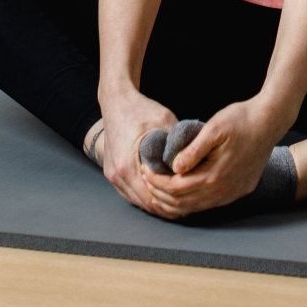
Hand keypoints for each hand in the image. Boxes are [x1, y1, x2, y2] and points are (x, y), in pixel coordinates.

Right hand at [98, 88, 184, 219]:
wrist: (115, 100)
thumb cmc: (139, 109)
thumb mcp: (164, 120)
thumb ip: (178, 142)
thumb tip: (195, 159)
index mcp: (126, 166)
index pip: (150, 200)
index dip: (170, 205)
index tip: (188, 203)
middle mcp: (116, 174)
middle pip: (143, 204)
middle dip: (165, 207)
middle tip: (187, 206)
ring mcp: (111, 174)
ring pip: (135, 200)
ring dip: (154, 202)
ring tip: (177, 201)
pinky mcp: (111, 171)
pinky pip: (129, 192)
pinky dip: (144, 194)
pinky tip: (161, 192)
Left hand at [139, 97, 280, 217]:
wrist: (270, 121)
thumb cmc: (241, 120)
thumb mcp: (214, 128)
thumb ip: (193, 150)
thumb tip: (174, 168)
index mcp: (214, 176)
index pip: (175, 189)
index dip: (156, 182)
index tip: (144, 170)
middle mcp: (223, 192)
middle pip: (183, 204)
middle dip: (160, 194)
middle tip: (146, 179)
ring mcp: (232, 194)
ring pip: (195, 208)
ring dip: (174, 200)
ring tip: (158, 187)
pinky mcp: (238, 191)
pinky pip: (209, 204)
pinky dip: (190, 200)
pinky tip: (183, 191)